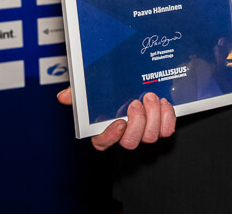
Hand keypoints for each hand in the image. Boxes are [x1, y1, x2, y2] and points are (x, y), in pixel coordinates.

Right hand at [56, 87, 175, 150]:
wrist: (138, 86)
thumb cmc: (110, 94)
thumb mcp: (92, 92)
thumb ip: (78, 94)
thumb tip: (63, 96)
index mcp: (105, 129)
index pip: (103, 143)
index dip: (111, 136)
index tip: (119, 122)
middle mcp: (125, 134)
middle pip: (131, 142)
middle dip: (137, 122)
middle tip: (136, 103)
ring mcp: (143, 132)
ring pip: (150, 136)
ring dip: (153, 116)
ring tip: (151, 98)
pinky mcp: (160, 127)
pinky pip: (167, 130)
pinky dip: (168, 116)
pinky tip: (163, 103)